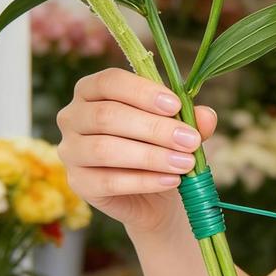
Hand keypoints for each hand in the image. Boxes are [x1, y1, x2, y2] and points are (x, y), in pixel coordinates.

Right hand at [56, 68, 218, 235]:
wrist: (155, 193)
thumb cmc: (162, 146)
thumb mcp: (179, 128)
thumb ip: (191, 118)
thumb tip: (205, 116)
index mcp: (92, 90)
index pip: (109, 81)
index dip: (142, 92)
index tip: (176, 105)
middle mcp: (72, 116)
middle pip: (107, 116)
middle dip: (154, 128)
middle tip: (190, 141)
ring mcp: (70, 151)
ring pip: (105, 149)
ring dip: (151, 156)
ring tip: (185, 163)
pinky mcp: (78, 183)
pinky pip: (108, 181)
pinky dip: (144, 181)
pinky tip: (171, 180)